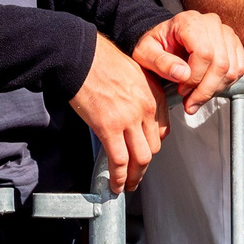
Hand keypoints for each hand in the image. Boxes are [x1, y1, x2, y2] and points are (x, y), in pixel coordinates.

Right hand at [69, 32, 166, 192]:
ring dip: (135, 177)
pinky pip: (119, 160)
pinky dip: (119, 177)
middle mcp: (146, 109)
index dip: (152, 146)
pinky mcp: (108, 127)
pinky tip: (115, 185)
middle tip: (137, 174)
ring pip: (140, 158)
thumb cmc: (101, 61)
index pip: (162, 130)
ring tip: (128, 186)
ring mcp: (129, 119)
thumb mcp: (133, 74)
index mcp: (154, 95)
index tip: (144, 152)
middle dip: (144, 165)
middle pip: (152, 148)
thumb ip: (140, 96)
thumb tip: (133, 115)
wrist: (81, 56)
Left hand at [129, 9, 243, 116]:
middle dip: (205, 90)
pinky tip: (209, 88)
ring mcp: (224, 32)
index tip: (182, 91)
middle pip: (220, 63)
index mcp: (188, 22)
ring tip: (197, 97)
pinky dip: (226, 84)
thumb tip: (183, 74)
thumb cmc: (155, 44)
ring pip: (231, 69)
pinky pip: (239, 68)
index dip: (195, 78)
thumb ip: (160, 63)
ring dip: (215, 90)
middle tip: (190, 102)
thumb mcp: (145, 53)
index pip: (204, 53)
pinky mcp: (233, 43)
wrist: (164, 38)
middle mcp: (210, 23)